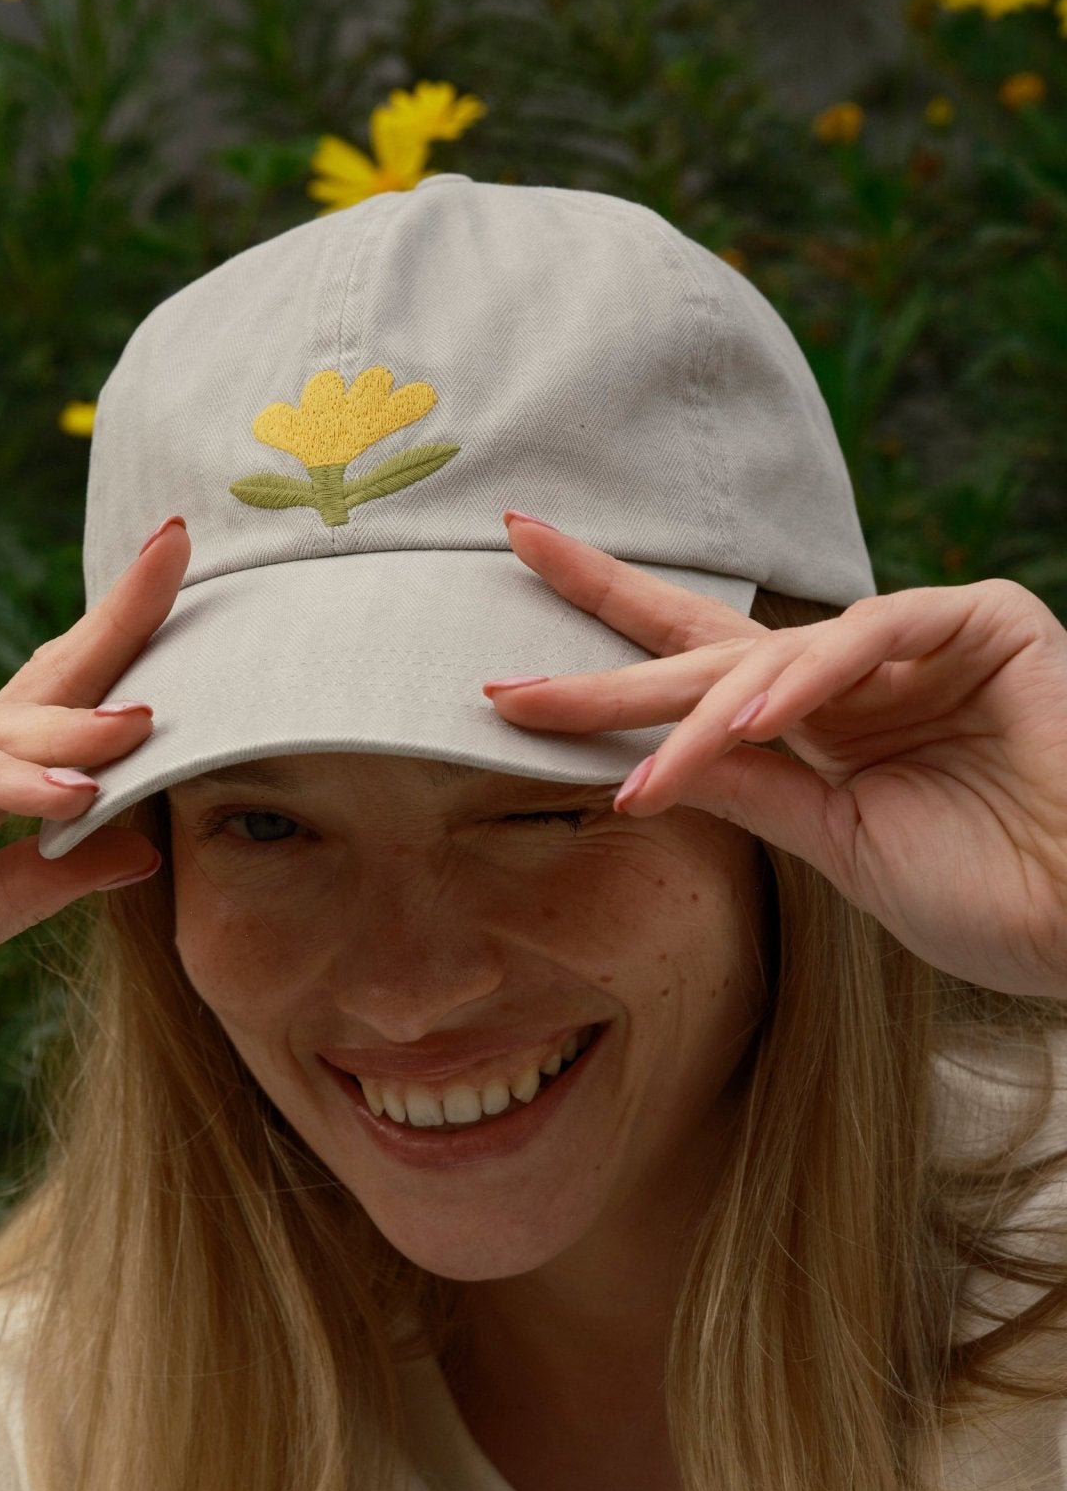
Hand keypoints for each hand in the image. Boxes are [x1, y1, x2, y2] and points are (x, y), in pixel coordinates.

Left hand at [482, 510, 1066, 1000]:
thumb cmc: (986, 896)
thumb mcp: (835, 844)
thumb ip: (747, 789)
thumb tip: (636, 762)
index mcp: (821, 729)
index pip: (693, 680)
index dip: (605, 667)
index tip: (503, 684)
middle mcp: (856, 676)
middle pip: (708, 641)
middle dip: (608, 631)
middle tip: (514, 594)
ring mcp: (918, 641)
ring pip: (772, 655)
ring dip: (697, 713)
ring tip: (640, 775)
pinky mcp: (982, 621)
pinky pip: (869, 637)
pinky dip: (805, 680)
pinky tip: (750, 721)